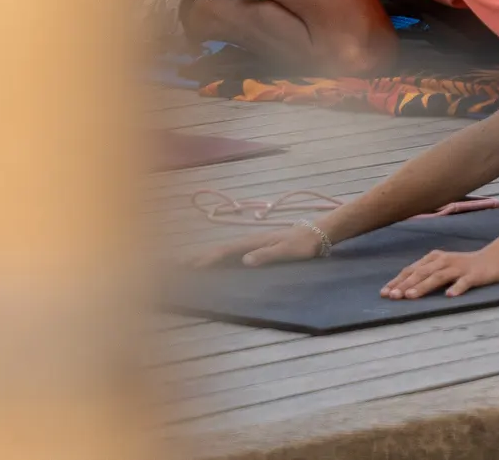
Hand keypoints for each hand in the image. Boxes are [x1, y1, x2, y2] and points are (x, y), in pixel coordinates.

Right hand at [186, 223, 326, 268]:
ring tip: (189, 262)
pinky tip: (216, 262)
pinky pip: (234, 252)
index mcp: (255, 241)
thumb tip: (244, 260)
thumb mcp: (288, 251)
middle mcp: (251, 241)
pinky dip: (221, 256)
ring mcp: (254, 243)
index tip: (192, 266)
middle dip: (200, 256)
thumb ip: (267, 255)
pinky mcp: (259, 247)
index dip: (209, 258)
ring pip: (225, 250)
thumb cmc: (305, 243)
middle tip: (179, 264)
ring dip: (208, 256)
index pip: (227, 250)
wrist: (319, 232)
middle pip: (221, 248)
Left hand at [381, 246, 498, 299]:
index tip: (384, 293)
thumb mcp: (442, 268)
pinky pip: (464, 282)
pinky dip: (457, 288)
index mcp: (434, 259)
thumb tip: (401, 290)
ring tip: (411, 296)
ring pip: (438, 277)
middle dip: (405, 285)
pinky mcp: (473, 275)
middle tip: (392, 296)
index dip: (397, 281)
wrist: (494, 260)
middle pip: (421, 273)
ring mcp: (459, 268)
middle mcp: (444, 261)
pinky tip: (449, 296)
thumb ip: (425, 276)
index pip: (411, 270)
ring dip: (424, 286)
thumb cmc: (463, 267)